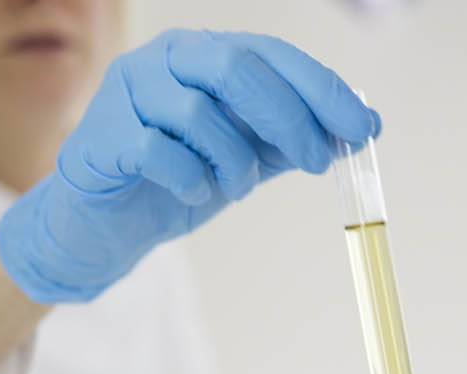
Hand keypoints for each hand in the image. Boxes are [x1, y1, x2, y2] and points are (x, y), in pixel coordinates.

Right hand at [0, 29, 379, 303]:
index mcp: (203, 54)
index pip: (271, 54)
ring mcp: (127, 93)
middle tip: (319, 162)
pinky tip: (193, 194)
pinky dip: (190, 181)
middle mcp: (164, 59)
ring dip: (235, 161)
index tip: (364, 127)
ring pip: (198, 112)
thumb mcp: (246, 158)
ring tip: (235, 188)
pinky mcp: (101, 137)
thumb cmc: (175, 180)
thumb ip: (293, 140)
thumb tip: (365, 127)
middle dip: (289, 118)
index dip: (321, 89)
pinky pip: (159, 152)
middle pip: (236, 69)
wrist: (105, 226)